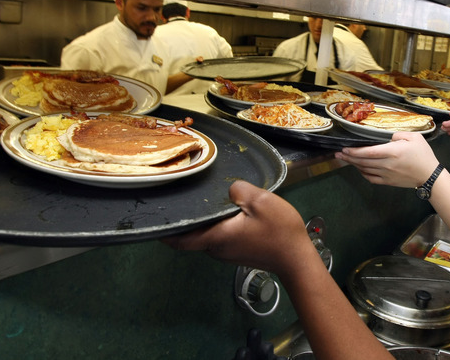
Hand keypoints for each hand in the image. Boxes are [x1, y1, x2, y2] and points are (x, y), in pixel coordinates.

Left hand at [161, 180, 311, 277]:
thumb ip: (239, 190)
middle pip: (192, 234)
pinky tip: (228, 211)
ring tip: (205, 200)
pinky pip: (220, 236)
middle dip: (185, 218)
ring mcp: (227, 253)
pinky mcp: (238, 252)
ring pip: (207, 234)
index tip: (151, 219)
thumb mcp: (261, 201)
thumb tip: (229, 190)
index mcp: (216, 237)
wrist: (297, 259)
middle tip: (180, 197)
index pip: (179, 240)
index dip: (162, 231)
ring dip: (204, 220)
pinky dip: (218, 225)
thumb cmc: (279, 232)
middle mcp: (216, 249)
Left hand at [335, 132, 439, 187]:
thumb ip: (399, 134)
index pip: (368, 152)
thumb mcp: (414, 137)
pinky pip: (371, 178)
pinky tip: (360, 168)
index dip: (354, 151)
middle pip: (362, 161)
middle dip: (348, 157)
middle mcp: (387, 164)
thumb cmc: (424, 156)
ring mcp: (386, 174)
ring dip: (354, 164)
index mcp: (392, 152)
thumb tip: (388, 137)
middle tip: (338, 154)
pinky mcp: (388, 182)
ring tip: (346, 159)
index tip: (344, 148)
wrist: (430, 176)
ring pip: (365, 170)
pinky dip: (363, 173)